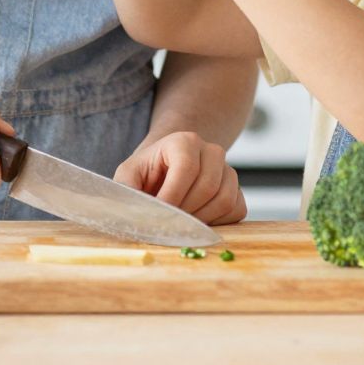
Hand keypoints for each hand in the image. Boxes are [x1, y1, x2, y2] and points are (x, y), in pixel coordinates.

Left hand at [114, 131, 246, 225]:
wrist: (166, 171)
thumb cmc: (147, 174)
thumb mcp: (129, 176)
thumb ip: (126, 191)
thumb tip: (132, 215)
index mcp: (184, 141)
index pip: (186, 169)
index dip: (171, 197)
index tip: (157, 215)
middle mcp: (211, 151)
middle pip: (207, 187)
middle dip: (184, 212)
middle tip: (167, 222)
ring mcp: (228, 170)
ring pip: (224, 200)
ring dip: (200, 219)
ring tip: (180, 222)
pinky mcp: (237, 190)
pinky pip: (236, 210)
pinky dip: (217, 223)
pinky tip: (197, 220)